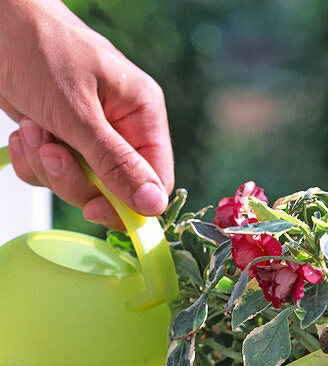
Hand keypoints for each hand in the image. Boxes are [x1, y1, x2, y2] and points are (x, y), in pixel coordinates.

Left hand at [0, 0, 172, 226]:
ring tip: (32, 130)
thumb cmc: (38, 45)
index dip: (128, 204)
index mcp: (141, 114)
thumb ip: (116, 164)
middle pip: (114, 191)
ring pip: (80, 185)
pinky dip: (32, 161)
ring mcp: (88, 134)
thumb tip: (153, 205)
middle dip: (75, 179)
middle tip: (51, 153)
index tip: (94, 208)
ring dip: (47, 167)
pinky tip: (23, 133)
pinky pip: (52, 174)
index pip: (155, 181)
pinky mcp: (59, 136)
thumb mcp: (79, 113)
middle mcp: (120, 127)